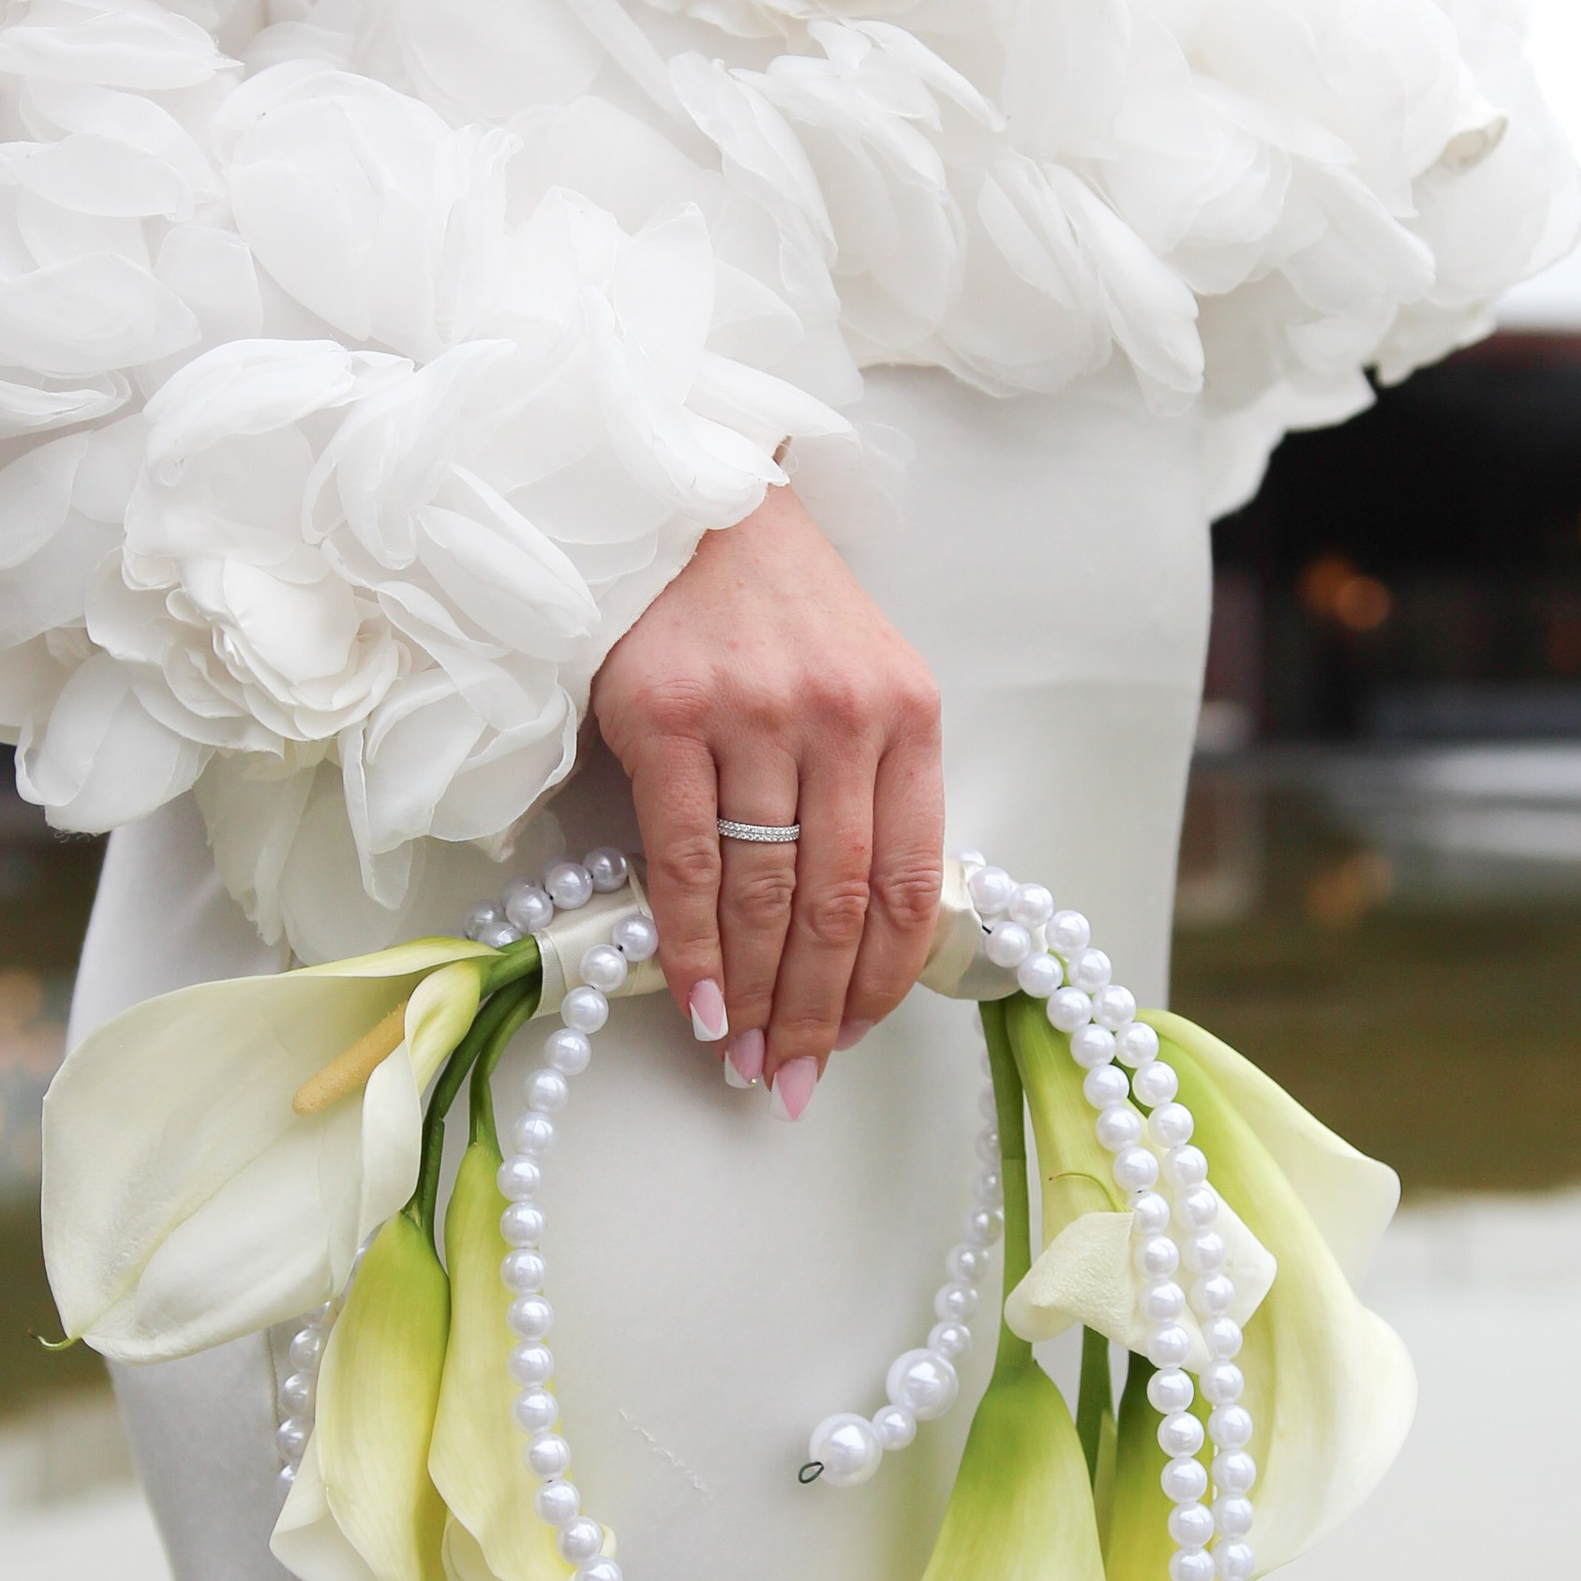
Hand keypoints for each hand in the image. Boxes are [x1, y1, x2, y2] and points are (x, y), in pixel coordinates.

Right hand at [590, 485, 946, 1111]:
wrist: (689, 500)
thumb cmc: (774, 607)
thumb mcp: (857, 679)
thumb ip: (867, 785)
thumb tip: (845, 935)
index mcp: (908, 714)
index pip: (913, 879)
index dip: (885, 978)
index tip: (856, 1038)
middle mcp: (842, 718)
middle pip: (841, 904)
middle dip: (819, 1011)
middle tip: (794, 1079)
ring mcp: (755, 717)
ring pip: (768, 895)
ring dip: (757, 997)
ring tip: (745, 1059)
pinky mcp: (668, 719)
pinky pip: (687, 863)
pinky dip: (694, 947)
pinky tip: (697, 1002)